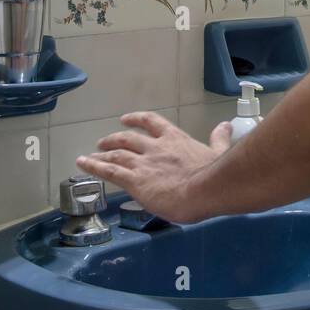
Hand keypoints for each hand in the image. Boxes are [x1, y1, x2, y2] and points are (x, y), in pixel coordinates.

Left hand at [77, 111, 232, 223]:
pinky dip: (94, 166)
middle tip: (103, 142)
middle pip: (128, 139)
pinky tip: (83, 164)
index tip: (126, 119)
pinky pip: (109, 171)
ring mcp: (143, 163)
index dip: (137, 119)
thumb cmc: (214, 174)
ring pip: (116, 154)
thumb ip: (219, 138)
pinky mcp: (134, 181)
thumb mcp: (218, 151)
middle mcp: (155, 148)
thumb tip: (226, 126)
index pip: (152, 122)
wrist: (205, 189)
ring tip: (90, 155)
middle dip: (114, 139)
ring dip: (101, 154)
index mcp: (175, 139)